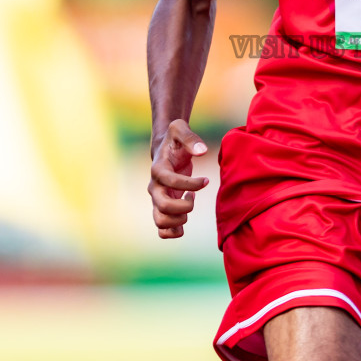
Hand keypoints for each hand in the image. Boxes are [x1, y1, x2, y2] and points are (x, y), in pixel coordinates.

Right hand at [148, 119, 208, 238]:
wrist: (165, 151)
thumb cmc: (174, 140)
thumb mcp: (180, 129)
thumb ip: (191, 138)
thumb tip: (203, 151)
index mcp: (158, 169)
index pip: (170, 181)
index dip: (191, 183)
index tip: (206, 180)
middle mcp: (154, 188)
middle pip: (163, 207)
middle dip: (185, 206)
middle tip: (194, 196)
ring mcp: (157, 200)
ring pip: (161, 222)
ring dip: (180, 219)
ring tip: (189, 205)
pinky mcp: (162, 209)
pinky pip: (163, 231)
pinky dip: (175, 231)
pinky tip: (186, 216)